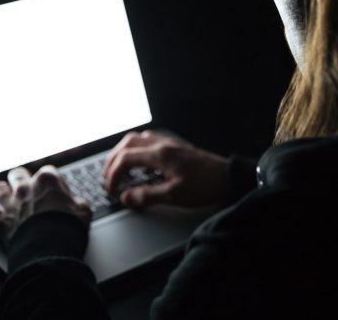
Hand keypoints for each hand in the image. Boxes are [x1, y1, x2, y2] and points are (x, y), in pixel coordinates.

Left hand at [0, 165, 92, 244]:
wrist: (51, 250)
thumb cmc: (68, 228)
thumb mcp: (84, 212)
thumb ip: (79, 203)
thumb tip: (78, 204)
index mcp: (47, 181)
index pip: (48, 171)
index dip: (53, 182)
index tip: (57, 191)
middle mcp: (26, 188)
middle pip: (18, 174)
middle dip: (21, 179)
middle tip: (28, 188)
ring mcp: (11, 204)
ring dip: (2, 193)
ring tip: (7, 198)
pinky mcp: (1, 222)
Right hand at [103, 130, 229, 208]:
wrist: (229, 179)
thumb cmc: (205, 187)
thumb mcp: (173, 196)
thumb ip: (146, 196)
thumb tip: (125, 198)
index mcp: (160, 154)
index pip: (125, 158)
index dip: (113, 174)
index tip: (111, 189)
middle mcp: (163, 144)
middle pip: (128, 143)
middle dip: (113, 160)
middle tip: (108, 177)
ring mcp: (170, 143)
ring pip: (138, 139)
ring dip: (125, 152)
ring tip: (120, 169)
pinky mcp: (177, 147)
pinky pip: (150, 141)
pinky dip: (138, 150)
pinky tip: (140, 165)